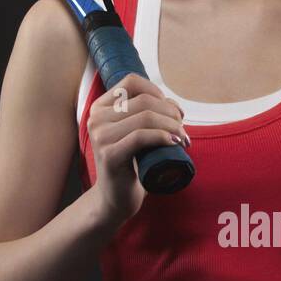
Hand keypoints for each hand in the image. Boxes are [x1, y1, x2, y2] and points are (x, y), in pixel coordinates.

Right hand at [86, 73, 188, 228]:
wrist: (115, 199)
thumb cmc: (131, 165)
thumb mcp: (135, 133)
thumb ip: (146, 114)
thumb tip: (173, 104)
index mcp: (99, 108)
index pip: (132, 82)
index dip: (158, 92)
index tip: (174, 112)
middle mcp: (96, 118)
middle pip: (144, 100)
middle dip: (171, 113)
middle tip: (184, 130)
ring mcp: (100, 136)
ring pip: (145, 117)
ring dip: (172, 126)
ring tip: (184, 139)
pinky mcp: (110, 155)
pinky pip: (141, 136)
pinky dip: (163, 137)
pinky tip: (175, 143)